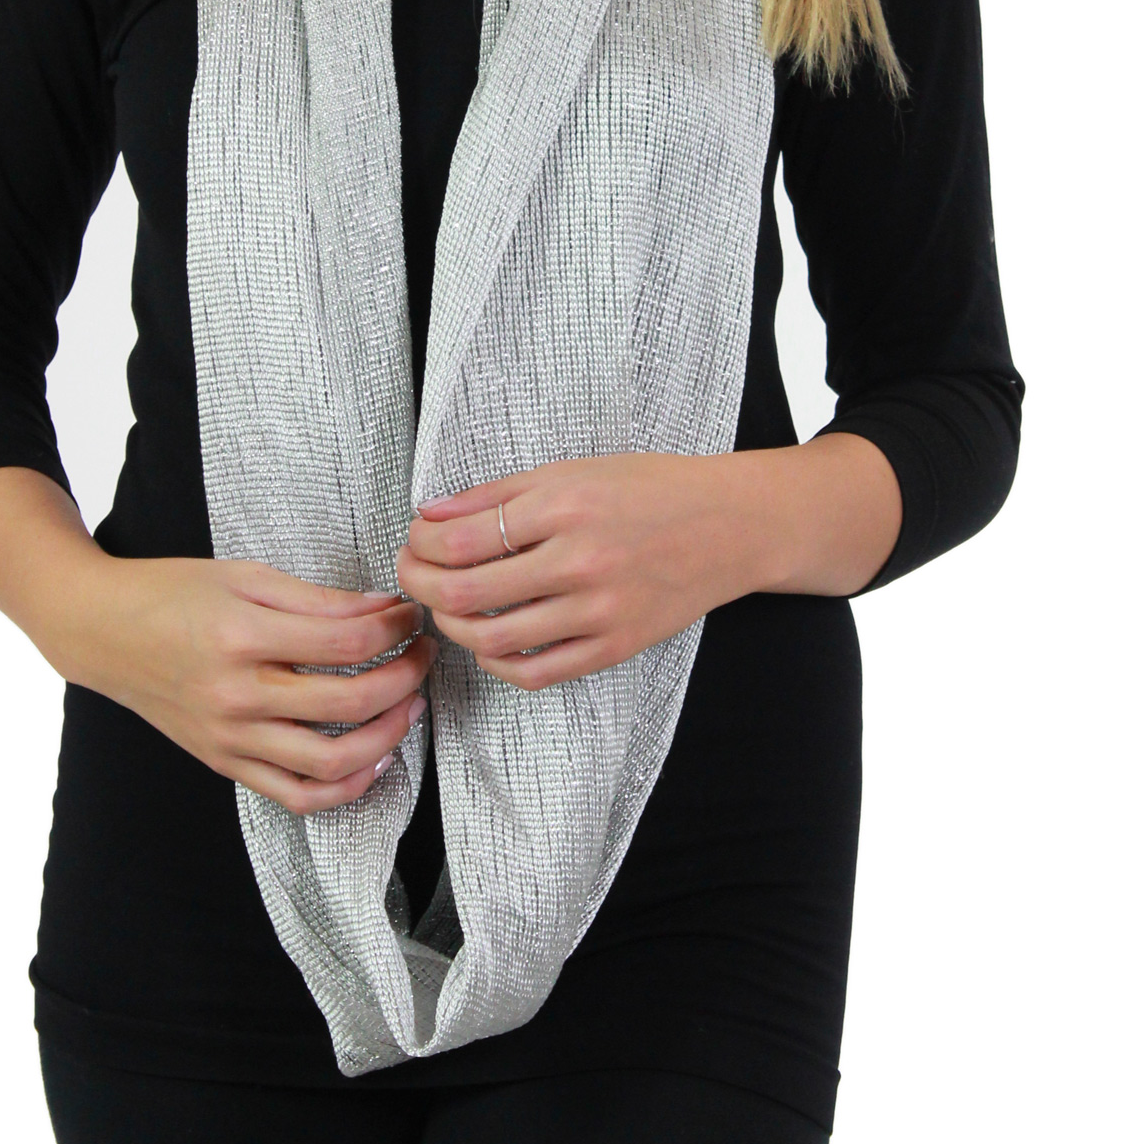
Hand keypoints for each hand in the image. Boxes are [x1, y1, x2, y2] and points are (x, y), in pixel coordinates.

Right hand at [82, 554, 437, 815]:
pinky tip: (373, 760)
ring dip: (386, 737)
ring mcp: (230, 738)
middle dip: (404, 678)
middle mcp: (237, 695)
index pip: (345, 643)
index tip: (409, 614)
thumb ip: (316, 598)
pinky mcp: (224, 763)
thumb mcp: (245, 574)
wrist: (103, 631)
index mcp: (243, 635)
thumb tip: (381, 610)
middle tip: (422, 654)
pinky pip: (295, 796)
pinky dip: (343, 788)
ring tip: (409, 706)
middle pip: (348, 705)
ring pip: (329, 764)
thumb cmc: (172, 592)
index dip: (393, 628)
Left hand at [395, 451, 764, 690]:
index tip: (414, 540)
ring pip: (493, 639)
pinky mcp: (614, 647)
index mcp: (564, 506)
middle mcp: (580, 561)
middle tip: (413, 574)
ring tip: (447, 606)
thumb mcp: (572, 471)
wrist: (731, 526)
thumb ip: (497, 494)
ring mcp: (598, 611)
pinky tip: (489, 639)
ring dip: (452, 625)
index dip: (419, 545)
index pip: (460, 539)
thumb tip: (431, 515)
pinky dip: (497, 661)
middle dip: (420, 586)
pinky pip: (535, 671)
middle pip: (466, 593)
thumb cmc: (650, 489)